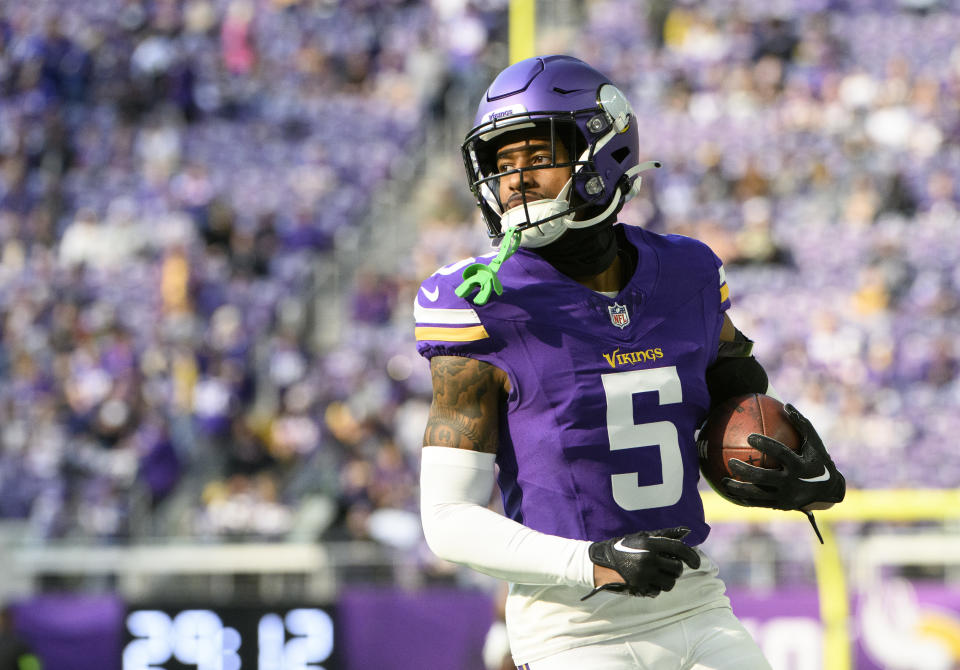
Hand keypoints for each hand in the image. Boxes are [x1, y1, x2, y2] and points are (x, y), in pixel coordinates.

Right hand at [582, 527, 700, 599]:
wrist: (601, 562)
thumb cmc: (624, 546)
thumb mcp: (642, 537)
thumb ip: (665, 535)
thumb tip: (686, 531)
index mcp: (650, 544)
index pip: (679, 550)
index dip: (692, 557)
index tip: (696, 563)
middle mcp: (649, 560)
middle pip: (677, 569)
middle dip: (675, 569)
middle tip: (667, 567)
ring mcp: (644, 575)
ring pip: (670, 583)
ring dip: (667, 579)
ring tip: (658, 574)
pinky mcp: (640, 588)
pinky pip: (658, 591)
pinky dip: (656, 587)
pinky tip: (647, 580)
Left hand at [720, 404, 845, 510]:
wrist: (829, 491)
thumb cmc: (818, 460)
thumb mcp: (815, 443)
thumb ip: (801, 424)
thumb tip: (785, 405)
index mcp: (800, 466)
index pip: (781, 454)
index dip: (766, 445)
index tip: (750, 436)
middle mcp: (792, 483)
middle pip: (764, 477)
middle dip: (745, 470)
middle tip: (730, 462)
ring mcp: (786, 497)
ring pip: (757, 494)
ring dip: (738, 488)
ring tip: (722, 481)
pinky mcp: (781, 506)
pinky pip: (758, 503)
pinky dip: (743, 498)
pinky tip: (729, 493)